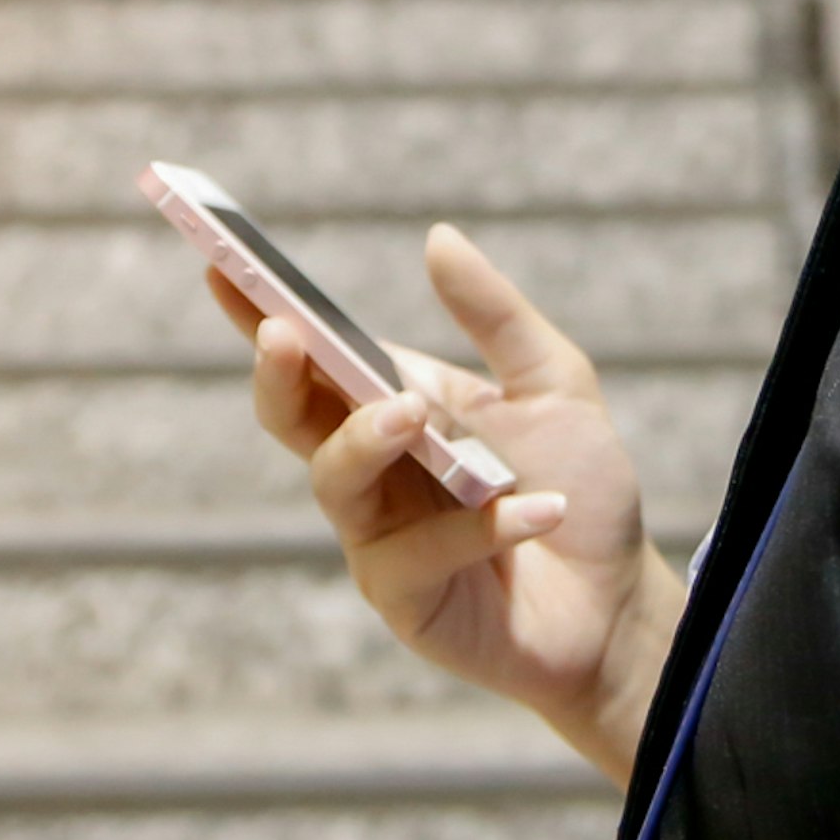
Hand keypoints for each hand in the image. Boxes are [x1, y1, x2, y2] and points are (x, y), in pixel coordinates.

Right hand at [212, 223, 687, 782]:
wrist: (620, 600)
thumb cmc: (579, 484)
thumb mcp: (552, 382)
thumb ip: (496, 316)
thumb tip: (436, 237)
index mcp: (394, 408)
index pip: (316, 359)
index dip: (260, 315)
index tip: (218, 260)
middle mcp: (372, 471)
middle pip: (294, 418)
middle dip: (280, 374)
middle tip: (286, 334)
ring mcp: (379, 539)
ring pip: (335, 482)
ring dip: (368, 439)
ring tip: (416, 413)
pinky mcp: (406, 602)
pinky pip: (421, 556)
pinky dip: (483, 525)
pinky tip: (542, 509)